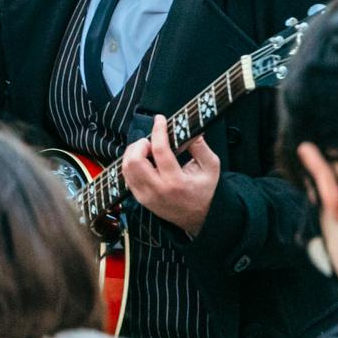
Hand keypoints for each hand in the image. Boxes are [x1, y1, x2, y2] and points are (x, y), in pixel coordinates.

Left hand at [124, 113, 221, 237]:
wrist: (200, 218)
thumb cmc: (206, 191)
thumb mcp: (211, 167)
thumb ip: (200, 147)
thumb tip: (190, 130)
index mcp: (176, 182)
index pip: (160, 151)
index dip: (158, 131)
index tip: (160, 119)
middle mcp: (158, 190)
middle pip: (135, 160)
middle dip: (140, 144)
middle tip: (151, 141)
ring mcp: (146, 196)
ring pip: (126, 168)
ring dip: (133, 153)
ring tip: (147, 150)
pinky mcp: (140, 199)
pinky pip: (127, 177)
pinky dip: (131, 164)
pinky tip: (143, 161)